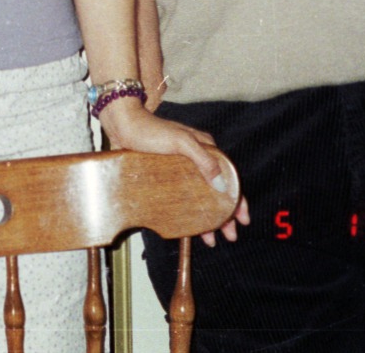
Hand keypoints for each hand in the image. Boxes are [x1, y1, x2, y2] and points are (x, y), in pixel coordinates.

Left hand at [95, 101, 249, 245]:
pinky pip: (181, 199)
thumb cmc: (149, 129)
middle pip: (216, 192)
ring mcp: (180, 170)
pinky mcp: (165, 176)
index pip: (229, 178)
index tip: (243, 219)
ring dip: (207, 218)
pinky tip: (188, 227)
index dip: (238, 199)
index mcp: (205, 149)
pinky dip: (187, 213)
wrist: (121, 125)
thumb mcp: (180, 141)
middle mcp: (195, 160)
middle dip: (225, 215)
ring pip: (199, 198)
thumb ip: (203, 159)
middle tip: (230, 235)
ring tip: (211, 238)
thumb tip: (222, 184)